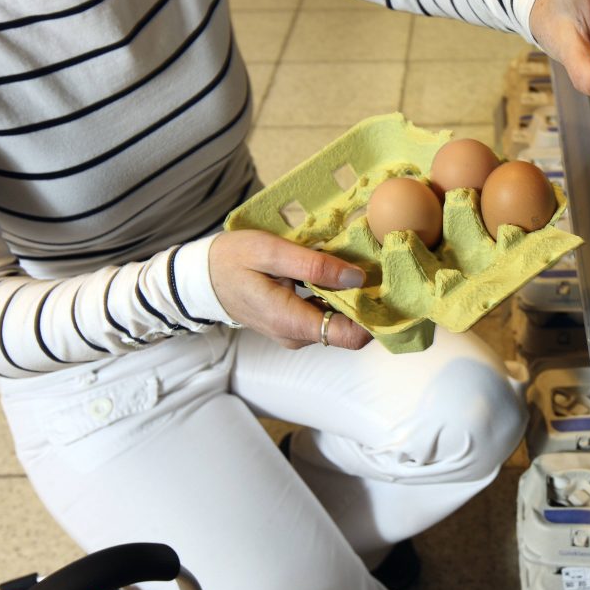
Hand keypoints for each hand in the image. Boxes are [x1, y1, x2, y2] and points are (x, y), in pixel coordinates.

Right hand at [209, 230, 370, 349]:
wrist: (201, 276)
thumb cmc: (232, 259)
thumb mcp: (271, 252)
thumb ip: (314, 266)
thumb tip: (357, 277)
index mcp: (292, 322)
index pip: (351, 337)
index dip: (375, 315)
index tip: (388, 286)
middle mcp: (298, 335)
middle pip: (350, 329)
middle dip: (367, 301)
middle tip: (380, 267)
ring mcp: (296, 332)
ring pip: (340, 322)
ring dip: (353, 297)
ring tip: (362, 265)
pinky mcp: (295, 324)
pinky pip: (326, 315)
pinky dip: (338, 296)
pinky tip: (341, 272)